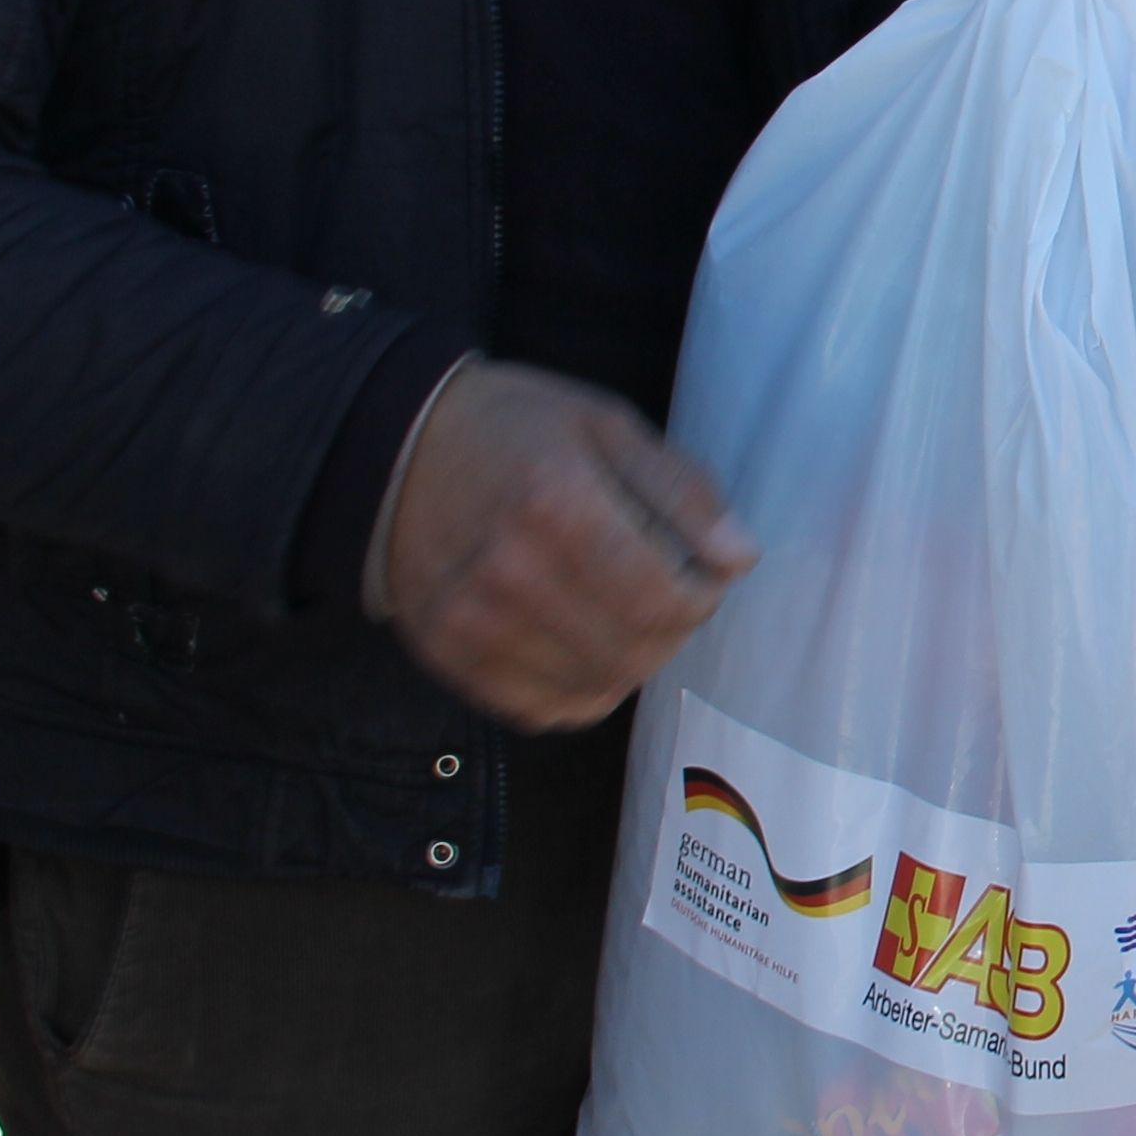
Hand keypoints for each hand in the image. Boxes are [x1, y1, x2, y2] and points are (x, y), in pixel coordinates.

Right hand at [373, 360, 756, 731]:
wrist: (396, 451)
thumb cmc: (514, 431)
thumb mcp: (606, 425)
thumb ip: (681, 491)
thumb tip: (739, 558)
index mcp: (556, 504)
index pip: (662, 602)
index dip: (702, 600)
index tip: (704, 576)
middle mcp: (510, 574)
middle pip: (635, 651)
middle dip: (674, 631)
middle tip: (669, 594)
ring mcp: (473, 623)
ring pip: (597, 687)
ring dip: (634, 660)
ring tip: (626, 612)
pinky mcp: (449, 656)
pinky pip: (545, 709)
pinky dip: (584, 687)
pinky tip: (584, 641)